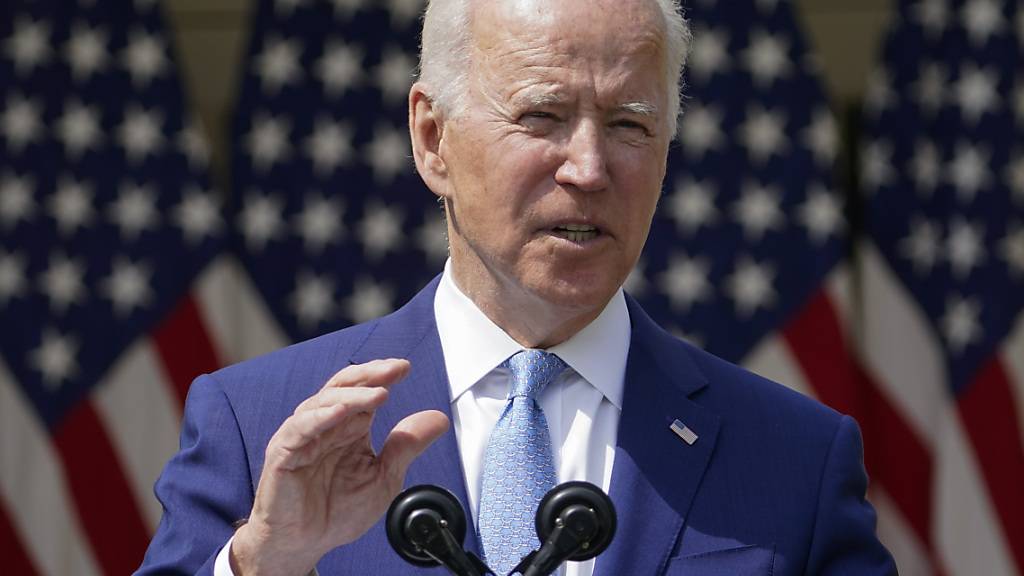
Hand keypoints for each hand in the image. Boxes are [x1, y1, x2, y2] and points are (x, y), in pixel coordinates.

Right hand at [229, 359, 449, 575]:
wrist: (305, 544)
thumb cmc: (337, 512)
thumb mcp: (384, 478)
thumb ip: (407, 446)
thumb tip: (438, 419)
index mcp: (349, 427)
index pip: (365, 390)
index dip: (383, 375)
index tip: (405, 368)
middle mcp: (326, 425)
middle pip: (344, 386)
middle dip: (370, 374)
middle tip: (394, 369)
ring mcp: (303, 436)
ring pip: (324, 402)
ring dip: (353, 395)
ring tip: (380, 394)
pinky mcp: (284, 453)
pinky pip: (300, 428)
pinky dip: (321, 417)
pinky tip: (341, 411)